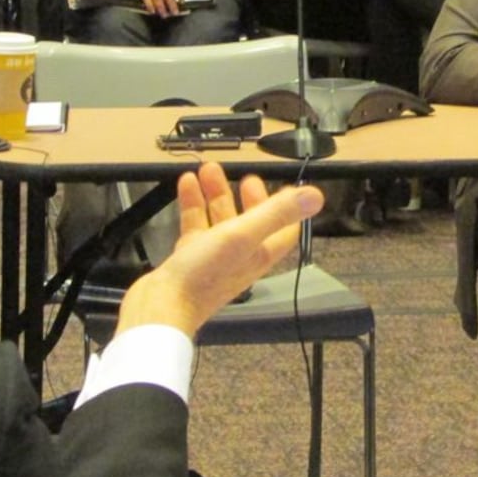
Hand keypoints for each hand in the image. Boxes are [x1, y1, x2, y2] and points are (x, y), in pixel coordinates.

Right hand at [115, 163, 322, 338]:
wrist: (162, 306)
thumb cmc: (203, 276)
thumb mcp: (242, 236)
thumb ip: (277, 214)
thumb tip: (315, 198)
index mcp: (258, 253)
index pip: (282, 231)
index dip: (285, 209)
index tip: (281, 188)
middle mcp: (239, 257)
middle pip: (249, 221)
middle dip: (245, 196)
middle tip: (243, 176)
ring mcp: (213, 258)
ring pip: (219, 221)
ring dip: (215, 194)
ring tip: (206, 170)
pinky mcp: (189, 258)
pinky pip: (194, 226)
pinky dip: (192, 204)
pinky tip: (186, 186)